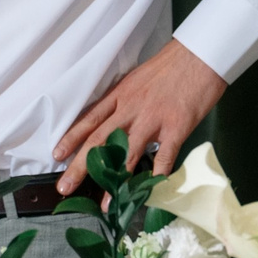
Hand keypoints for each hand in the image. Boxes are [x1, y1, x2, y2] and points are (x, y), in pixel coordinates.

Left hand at [54, 40, 229, 194]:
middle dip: (80, 165)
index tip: (57, 155)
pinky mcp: (176, 128)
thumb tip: (114, 120)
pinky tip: (149, 191)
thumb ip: (124, 100)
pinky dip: (156, 177)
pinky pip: (164, 157)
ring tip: (105, 202)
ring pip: (126, 153)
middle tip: (65, 186)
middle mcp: (131, 109)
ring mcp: (153, 119)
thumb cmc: (170, 66)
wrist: (200, 55)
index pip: (89, 119)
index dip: (71, 138)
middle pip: (99, 139)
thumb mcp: (138, 78)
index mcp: (120, 95)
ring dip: (114, 180)